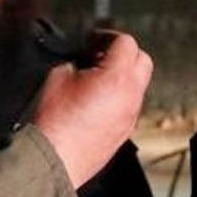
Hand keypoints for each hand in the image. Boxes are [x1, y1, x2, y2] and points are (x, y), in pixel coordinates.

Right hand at [32, 31, 151, 188]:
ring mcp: (131, 115)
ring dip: (123, 75)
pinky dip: (120, 95)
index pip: (126, 42)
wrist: (54, 159)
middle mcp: (131, 96)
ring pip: (139, 84)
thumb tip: (82, 60)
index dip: (107, 36)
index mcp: (117, 77)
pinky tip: (96, 100)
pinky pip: (131, 104)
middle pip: (142, 60)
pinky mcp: (126, 131)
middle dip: (123, 53)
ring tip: (95, 78)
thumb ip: (75, 61)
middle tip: (98, 55)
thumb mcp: (57, 76)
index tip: (92, 41)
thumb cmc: (54, 122)